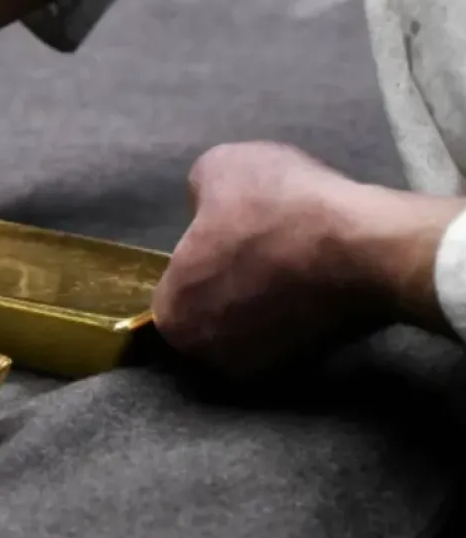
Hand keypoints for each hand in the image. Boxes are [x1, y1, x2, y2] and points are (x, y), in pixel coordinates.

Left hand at [153, 141, 463, 376]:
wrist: (365, 248)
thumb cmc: (278, 208)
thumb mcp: (220, 168)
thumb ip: (198, 194)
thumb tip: (206, 207)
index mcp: (173, 317)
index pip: (179, 288)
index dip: (203, 257)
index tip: (230, 236)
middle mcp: (209, 356)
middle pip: (215, 312)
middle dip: (234, 284)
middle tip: (264, 247)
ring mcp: (264, 369)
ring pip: (256, 326)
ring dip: (269, 299)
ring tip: (294, 261)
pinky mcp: (313, 368)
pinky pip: (295, 335)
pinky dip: (303, 313)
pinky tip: (318, 281)